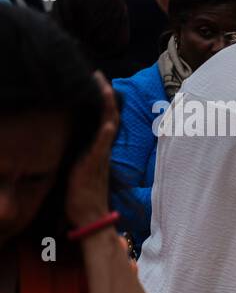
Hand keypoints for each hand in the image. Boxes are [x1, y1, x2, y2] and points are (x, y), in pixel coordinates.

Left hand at [66, 74, 118, 227]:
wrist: (89, 217)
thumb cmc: (81, 198)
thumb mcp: (77, 171)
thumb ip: (77, 157)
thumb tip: (68, 145)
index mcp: (97, 150)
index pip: (102, 120)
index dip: (100, 102)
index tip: (96, 83)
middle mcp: (101, 149)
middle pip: (107, 116)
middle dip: (104, 95)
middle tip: (98, 75)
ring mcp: (99, 155)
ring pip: (107, 124)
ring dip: (106, 104)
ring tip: (102, 85)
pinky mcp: (94, 163)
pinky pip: (103, 143)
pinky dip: (107, 129)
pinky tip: (108, 119)